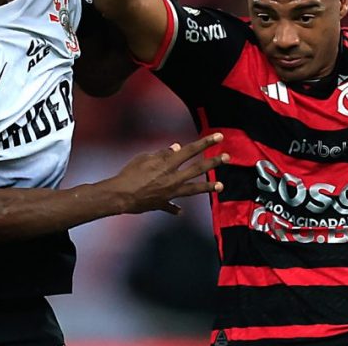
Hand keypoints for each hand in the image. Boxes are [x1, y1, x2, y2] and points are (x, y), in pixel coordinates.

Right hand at [109, 133, 227, 214]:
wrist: (120, 196)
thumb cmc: (129, 174)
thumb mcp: (144, 158)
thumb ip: (162, 153)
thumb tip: (176, 148)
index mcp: (167, 164)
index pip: (190, 150)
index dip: (205, 142)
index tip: (218, 137)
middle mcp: (173, 178)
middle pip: (197, 169)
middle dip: (213, 162)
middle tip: (226, 157)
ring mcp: (170, 192)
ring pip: (193, 189)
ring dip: (208, 187)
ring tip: (220, 186)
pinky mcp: (162, 203)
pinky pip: (170, 207)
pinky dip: (174, 208)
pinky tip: (180, 211)